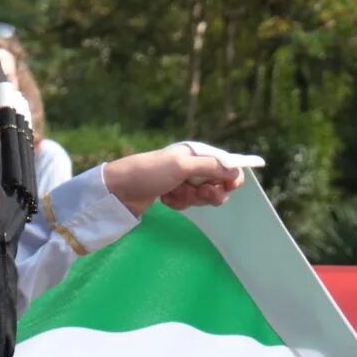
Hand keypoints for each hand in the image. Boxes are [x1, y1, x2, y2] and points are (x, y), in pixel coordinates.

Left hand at [103, 143, 248, 215]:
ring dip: (190, 199)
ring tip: (173, 195)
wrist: (119, 190)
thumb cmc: (150, 172)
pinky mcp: (174, 194)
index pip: (226, 164)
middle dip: (209, 193)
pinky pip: (188, 203)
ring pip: (203, 197)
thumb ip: (211, 168)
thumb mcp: (182, 167)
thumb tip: (236, 172)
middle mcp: (192, 166)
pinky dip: (179, 203)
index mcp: (196, 153)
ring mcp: (183, 181)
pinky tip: (166, 199)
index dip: (231, 177)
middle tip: (199, 195)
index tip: (228, 188)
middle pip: (217, 184)